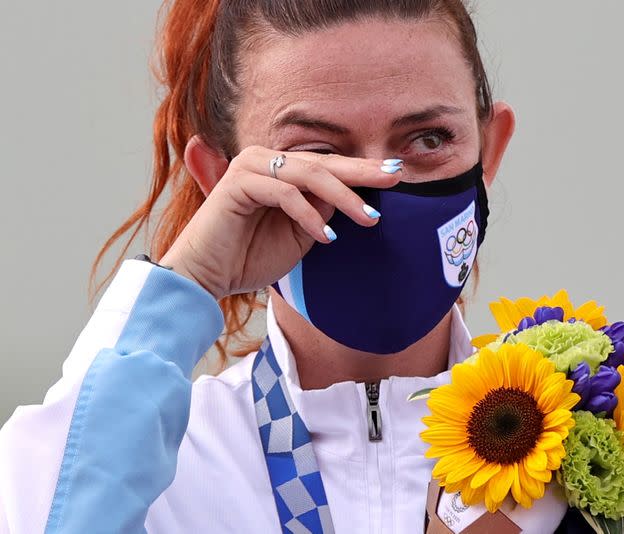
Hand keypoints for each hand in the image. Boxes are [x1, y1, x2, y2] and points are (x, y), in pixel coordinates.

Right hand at [160, 146, 402, 299]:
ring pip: (309, 173)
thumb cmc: (251, 257)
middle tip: (395, 178)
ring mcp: (250, 167)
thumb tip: (350, 194)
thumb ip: (322, 210)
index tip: (396, 176)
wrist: (207, 278)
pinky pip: (285, 193)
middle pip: (323, 162)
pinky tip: (327, 236)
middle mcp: (264, 159)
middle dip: (362, 171)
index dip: (362, 170)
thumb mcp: (300, 234)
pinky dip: (309, 215)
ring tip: (367, 219)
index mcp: (279, 169)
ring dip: (342, 197)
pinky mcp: (237, 182)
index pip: (328, 165)